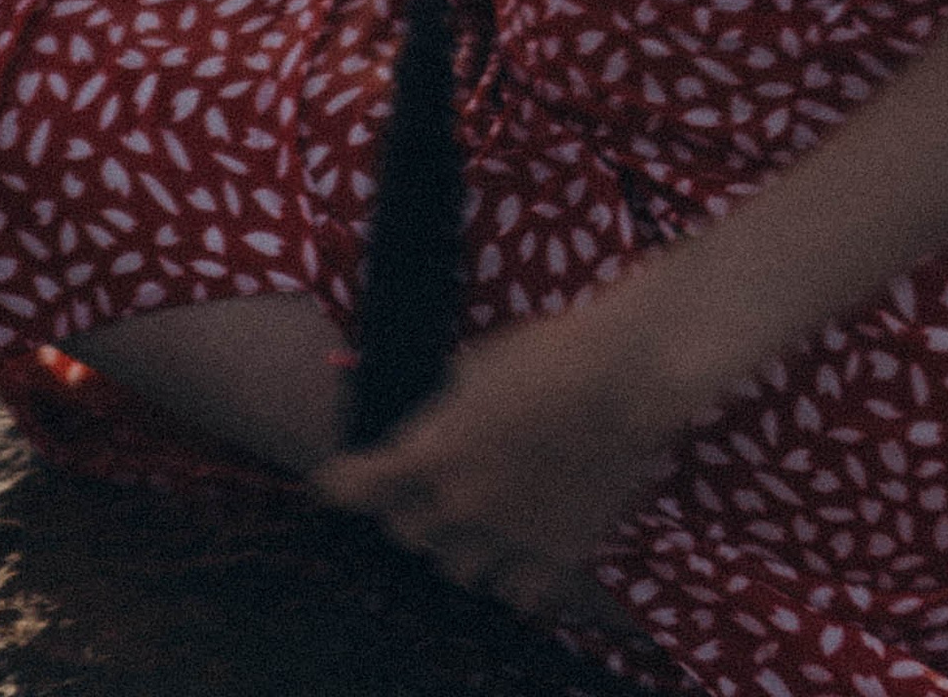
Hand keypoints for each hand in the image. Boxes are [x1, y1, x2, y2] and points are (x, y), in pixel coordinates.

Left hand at [312, 297, 675, 619]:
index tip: (327, 485)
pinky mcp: (556, 555)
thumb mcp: (476, 366)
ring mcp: (510, 537)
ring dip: (454, 548)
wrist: (620, 380)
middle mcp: (462, 506)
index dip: (340, 485)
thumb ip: (447, 408)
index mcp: (434, 452)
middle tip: (416, 497)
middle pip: (406, 534)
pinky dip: (508, 580)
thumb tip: (439, 421)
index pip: (364, 485)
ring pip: (457, 571)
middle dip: (405, 513)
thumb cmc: (547, 353)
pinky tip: (511, 563)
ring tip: (467, 529)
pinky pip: (516, 594)